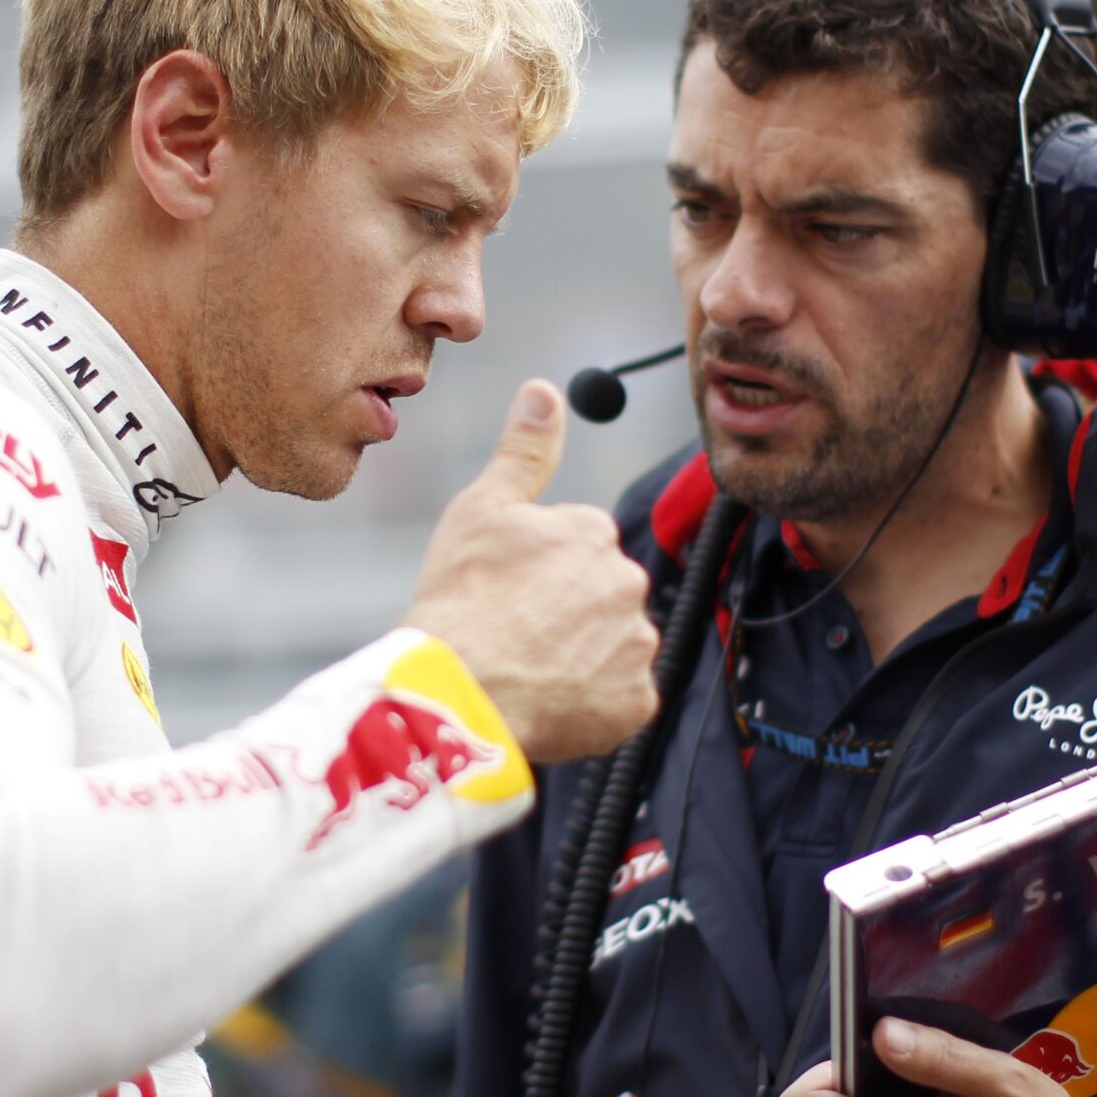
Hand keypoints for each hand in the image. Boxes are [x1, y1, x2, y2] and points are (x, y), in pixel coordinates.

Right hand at [404, 379, 658, 761]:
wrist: (460, 688)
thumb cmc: (461, 595)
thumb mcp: (482, 508)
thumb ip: (524, 450)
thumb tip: (544, 390)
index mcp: (593, 530)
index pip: (575, 547)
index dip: (533, 572)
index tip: (501, 592)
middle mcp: (628, 581)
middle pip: (598, 596)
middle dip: (564, 614)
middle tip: (513, 634)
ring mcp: (636, 644)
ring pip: (611, 648)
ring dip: (580, 659)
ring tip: (527, 672)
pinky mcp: (636, 703)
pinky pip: (619, 701)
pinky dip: (591, 705)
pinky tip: (548, 702)